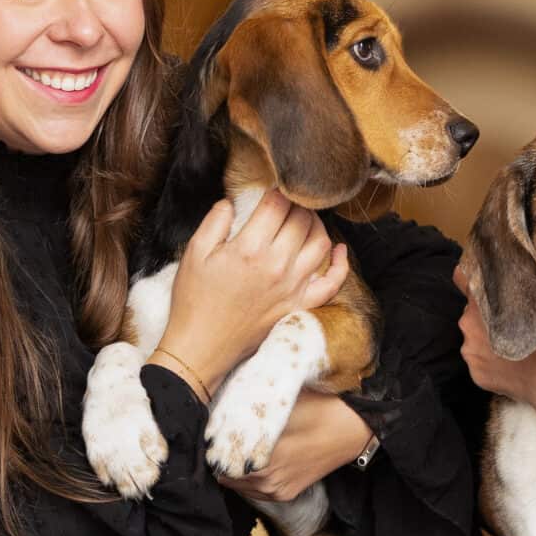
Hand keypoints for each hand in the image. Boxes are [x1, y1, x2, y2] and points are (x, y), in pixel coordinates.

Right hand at [158, 192, 348, 391]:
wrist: (201, 347)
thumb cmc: (194, 301)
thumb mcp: (194, 254)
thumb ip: (215, 222)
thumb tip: (230, 202)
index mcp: (250, 249)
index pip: (278, 205)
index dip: (278, 190)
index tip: (274, 188)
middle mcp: (277, 265)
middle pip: (302, 220)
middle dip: (298, 203)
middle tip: (289, 201)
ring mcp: (292, 287)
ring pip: (321, 243)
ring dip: (317, 224)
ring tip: (305, 218)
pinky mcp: (299, 306)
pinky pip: (332, 284)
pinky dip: (341, 264)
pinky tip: (339, 249)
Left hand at [218, 391, 371, 503]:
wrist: (352, 432)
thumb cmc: (320, 411)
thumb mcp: (284, 404)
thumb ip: (251, 414)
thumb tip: (220, 414)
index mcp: (264, 458)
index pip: (220, 461)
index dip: (213, 447)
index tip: (211, 434)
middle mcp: (267, 480)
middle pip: (224, 475)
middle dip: (222, 459)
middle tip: (221, 439)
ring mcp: (277, 491)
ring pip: (237, 485)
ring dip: (234, 470)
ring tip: (238, 449)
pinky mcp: (285, 494)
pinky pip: (253, 491)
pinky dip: (248, 479)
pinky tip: (255, 460)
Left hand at [453, 261, 535, 406]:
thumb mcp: (535, 300)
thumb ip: (514, 291)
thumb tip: (510, 284)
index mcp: (482, 300)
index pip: (463, 280)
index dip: (469, 279)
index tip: (474, 281)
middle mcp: (468, 324)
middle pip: (472, 314)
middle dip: (486, 317)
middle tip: (510, 323)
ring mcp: (470, 350)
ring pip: (475, 339)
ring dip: (487, 340)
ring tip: (513, 347)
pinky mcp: (475, 373)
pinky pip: (480, 361)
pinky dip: (491, 362)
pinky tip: (510, 364)